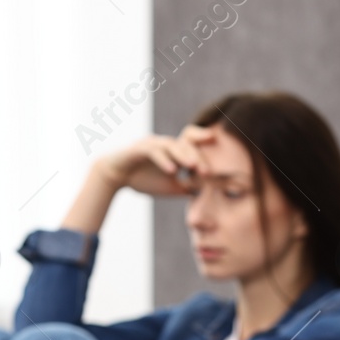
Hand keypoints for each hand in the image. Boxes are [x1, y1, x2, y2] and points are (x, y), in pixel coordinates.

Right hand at [60, 125, 215, 233]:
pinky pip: (154, 151)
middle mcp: (166, 144)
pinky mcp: (139, 148)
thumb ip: (188, 188)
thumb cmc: (145, 180)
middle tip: (207, 172)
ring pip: (172, 145)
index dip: (207, 147)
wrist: (116, 177)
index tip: (223, 158)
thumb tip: (208, 196)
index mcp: (175, 151)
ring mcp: (153, 144)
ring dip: (183, 156)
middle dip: (198, 157)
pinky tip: (172, 171)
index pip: (194, 145)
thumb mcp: (171, 187)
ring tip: (193, 167)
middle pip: (186, 144)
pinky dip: (164, 161)